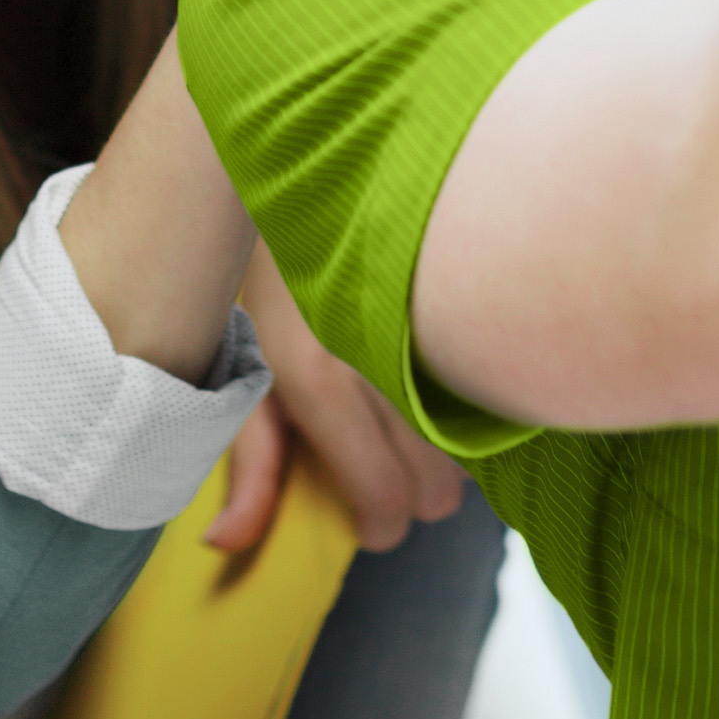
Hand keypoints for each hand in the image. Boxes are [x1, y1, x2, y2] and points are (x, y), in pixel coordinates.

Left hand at [210, 246, 464, 553]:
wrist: (313, 175)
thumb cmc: (269, 281)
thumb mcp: (240, 371)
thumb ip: (248, 462)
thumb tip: (226, 543)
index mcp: (319, 377)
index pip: (386, 498)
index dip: (378, 524)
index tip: (363, 512)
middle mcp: (385, 359)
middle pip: (439, 489)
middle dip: (413, 493)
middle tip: (382, 461)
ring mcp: (436, 332)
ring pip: (470, 450)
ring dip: (444, 450)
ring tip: (407, 415)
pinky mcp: (470, 309)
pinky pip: (492, 404)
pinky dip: (470, 411)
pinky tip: (438, 387)